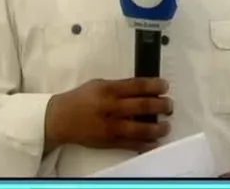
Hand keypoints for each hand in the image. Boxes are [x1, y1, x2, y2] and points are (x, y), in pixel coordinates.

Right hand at [45, 78, 172, 152]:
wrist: (60, 119)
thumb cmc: (81, 99)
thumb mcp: (99, 85)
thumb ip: (120, 86)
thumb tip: (144, 88)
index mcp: (108, 90)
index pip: (137, 86)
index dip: (154, 86)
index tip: (165, 86)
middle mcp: (110, 107)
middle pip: (142, 106)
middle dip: (160, 106)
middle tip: (169, 105)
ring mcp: (110, 126)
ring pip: (139, 128)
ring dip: (157, 127)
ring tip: (166, 126)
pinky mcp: (108, 141)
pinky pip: (131, 144)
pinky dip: (146, 144)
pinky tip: (155, 142)